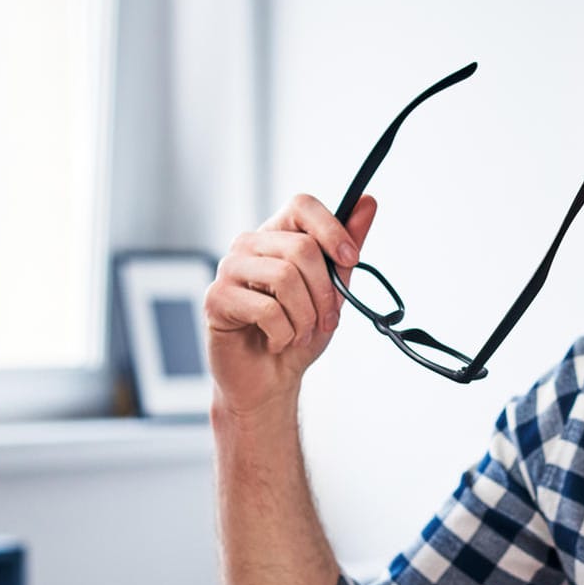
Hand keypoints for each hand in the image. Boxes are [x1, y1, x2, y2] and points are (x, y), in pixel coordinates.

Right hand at [205, 193, 376, 415]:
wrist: (269, 381)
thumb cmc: (297, 333)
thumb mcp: (332, 291)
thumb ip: (345, 249)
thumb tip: (367, 203)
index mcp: (276, 236)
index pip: (302, 205)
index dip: (332, 228)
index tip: (351, 258)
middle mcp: (249, 245)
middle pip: (301, 247)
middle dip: (325, 292)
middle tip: (326, 320)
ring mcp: (229, 269)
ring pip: (285, 276)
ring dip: (304, 317)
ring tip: (299, 334)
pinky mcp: (216, 298)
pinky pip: (266, 308)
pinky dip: (283, 333)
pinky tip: (275, 341)